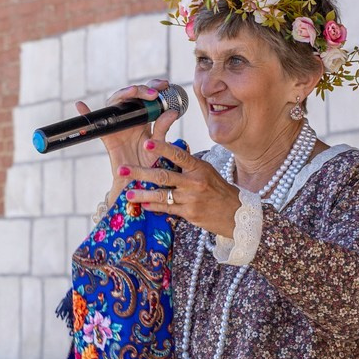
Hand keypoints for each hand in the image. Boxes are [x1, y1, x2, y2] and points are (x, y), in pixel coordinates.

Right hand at [88, 83, 185, 190]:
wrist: (137, 181)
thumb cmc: (148, 163)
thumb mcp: (159, 145)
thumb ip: (163, 128)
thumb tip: (172, 112)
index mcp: (144, 118)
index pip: (147, 96)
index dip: (154, 87)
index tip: (165, 85)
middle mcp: (130, 118)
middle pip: (132, 95)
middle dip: (142, 89)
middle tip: (154, 92)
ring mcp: (117, 124)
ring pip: (116, 103)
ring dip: (124, 94)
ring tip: (133, 92)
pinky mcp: (107, 135)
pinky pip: (95, 123)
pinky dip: (85, 113)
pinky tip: (80, 105)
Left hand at [127, 149, 242, 240]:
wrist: (236, 214)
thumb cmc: (218, 190)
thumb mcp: (207, 171)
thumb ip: (188, 164)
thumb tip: (168, 152)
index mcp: (199, 167)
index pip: (178, 155)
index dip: (161, 149)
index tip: (146, 144)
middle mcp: (194, 182)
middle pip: (163, 176)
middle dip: (140, 173)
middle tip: (122, 170)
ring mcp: (191, 199)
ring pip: (162, 195)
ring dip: (142, 194)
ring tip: (128, 193)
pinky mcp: (190, 214)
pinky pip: (168, 209)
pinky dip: (154, 206)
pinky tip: (143, 205)